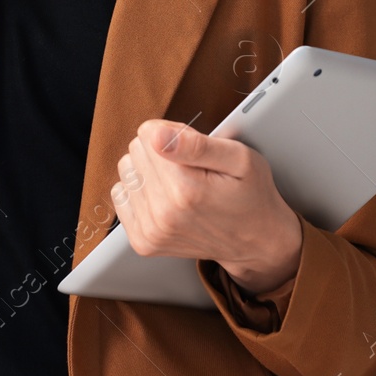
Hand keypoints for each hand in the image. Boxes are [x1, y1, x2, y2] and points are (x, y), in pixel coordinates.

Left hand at [111, 119, 303, 296]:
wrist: (254, 242)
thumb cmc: (250, 195)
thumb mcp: (239, 159)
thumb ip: (196, 143)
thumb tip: (155, 134)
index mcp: (186, 189)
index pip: (148, 134)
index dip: (172, 134)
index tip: (193, 149)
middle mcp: (164, 214)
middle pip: (135, 151)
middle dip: (160, 152)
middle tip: (191, 169)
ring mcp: (152, 231)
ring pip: (126, 172)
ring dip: (149, 172)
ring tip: (179, 184)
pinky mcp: (143, 242)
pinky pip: (121, 197)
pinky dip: (140, 192)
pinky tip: (165, 198)